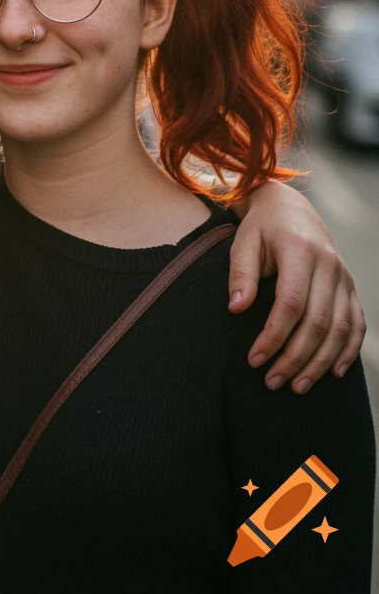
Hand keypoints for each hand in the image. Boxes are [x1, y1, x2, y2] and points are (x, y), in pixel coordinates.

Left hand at [228, 180, 364, 392]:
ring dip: (320, 362)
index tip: (255, 359)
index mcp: (300, 252)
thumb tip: (236, 309)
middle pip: (318, 323)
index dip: (274, 336)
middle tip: (272, 382)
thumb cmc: (261, 227)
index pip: (291, 304)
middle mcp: (329, 266)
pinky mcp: (350, 287)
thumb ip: (240, 274)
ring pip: (339, 329)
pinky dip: (348, 350)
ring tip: (297, 386)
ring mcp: (344, 278)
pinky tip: (334, 372)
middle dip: (295, 357)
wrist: (290, 207)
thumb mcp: (243, 242)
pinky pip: (357, 323)